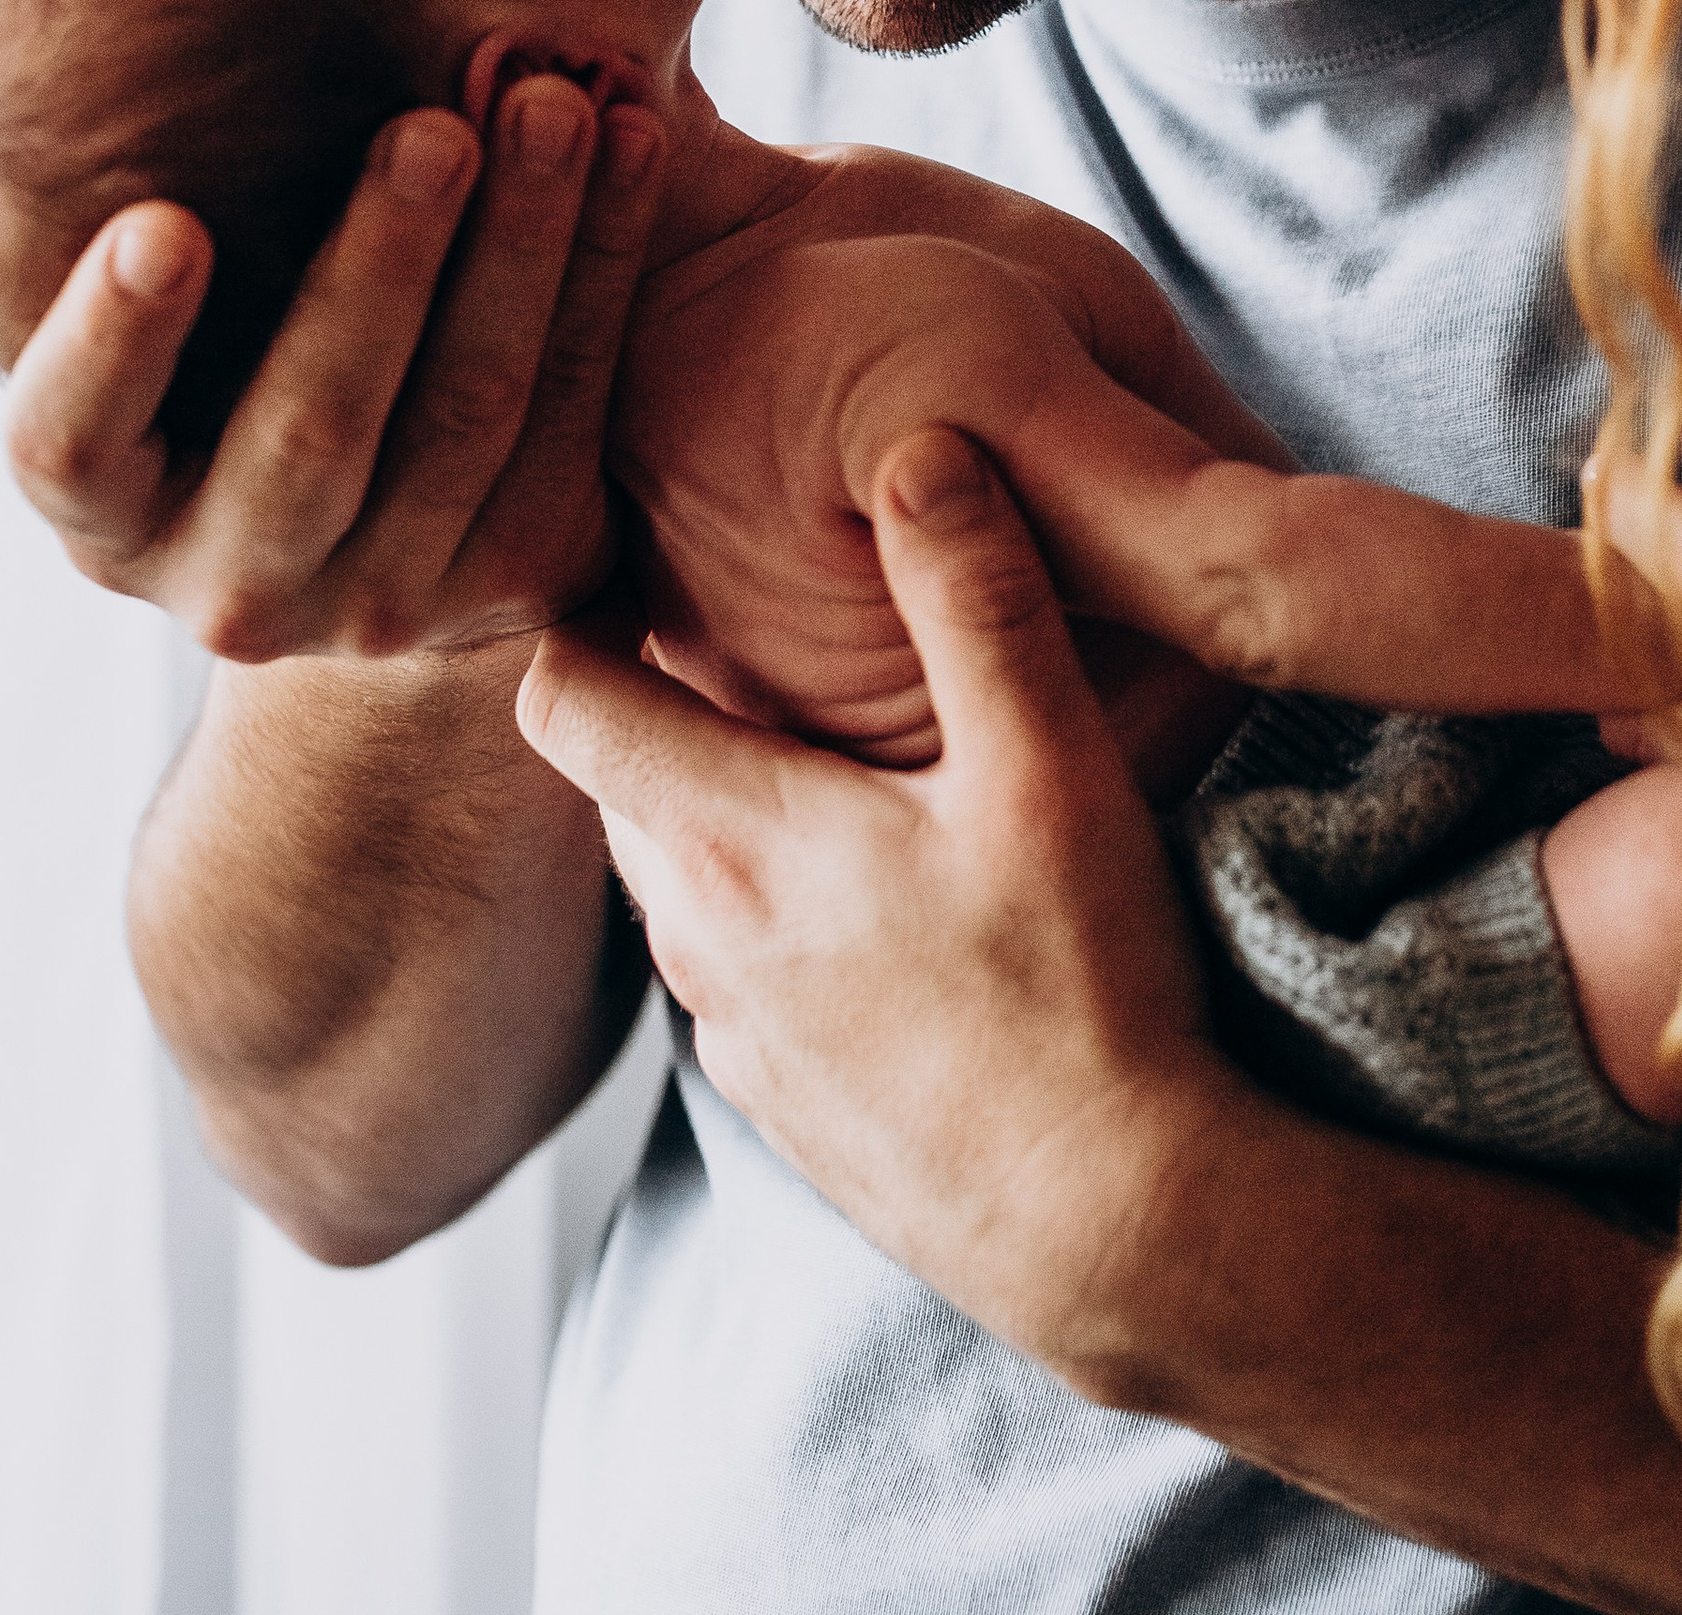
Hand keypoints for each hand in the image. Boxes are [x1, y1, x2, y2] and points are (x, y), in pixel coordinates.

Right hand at [4, 84, 666, 662]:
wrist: (399, 507)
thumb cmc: (253, 325)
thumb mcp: (197, 290)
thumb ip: (192, 192)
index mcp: (109, 506)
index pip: (71, 438)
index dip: (110, 341)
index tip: (162, 223)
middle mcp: (233, 578)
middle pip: (308, 428)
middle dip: (377, 266)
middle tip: (432, 127)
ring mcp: (385, 600)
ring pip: (467, 412)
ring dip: (522, 244)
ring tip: (553, 103)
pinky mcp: (521, 574)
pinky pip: (573, 408)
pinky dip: (606, 264)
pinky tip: (634, 143)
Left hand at [517, 424, 1234, 1371]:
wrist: (1116, 1234)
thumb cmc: (1082, 991)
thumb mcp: (1048, 767)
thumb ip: (976, 598)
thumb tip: (920, 446)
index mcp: (736, 840)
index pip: (565, 702)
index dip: (575, 617)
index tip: (625, 559)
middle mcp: (701, 945)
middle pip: (619, 789)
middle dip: (660, 708)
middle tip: (741, 633)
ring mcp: (739, 1043)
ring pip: (676, 889)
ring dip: (717, 820)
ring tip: (815, 760)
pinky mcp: (789, 1115)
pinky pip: (734, 984)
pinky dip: (767, 926)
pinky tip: (869, 911)